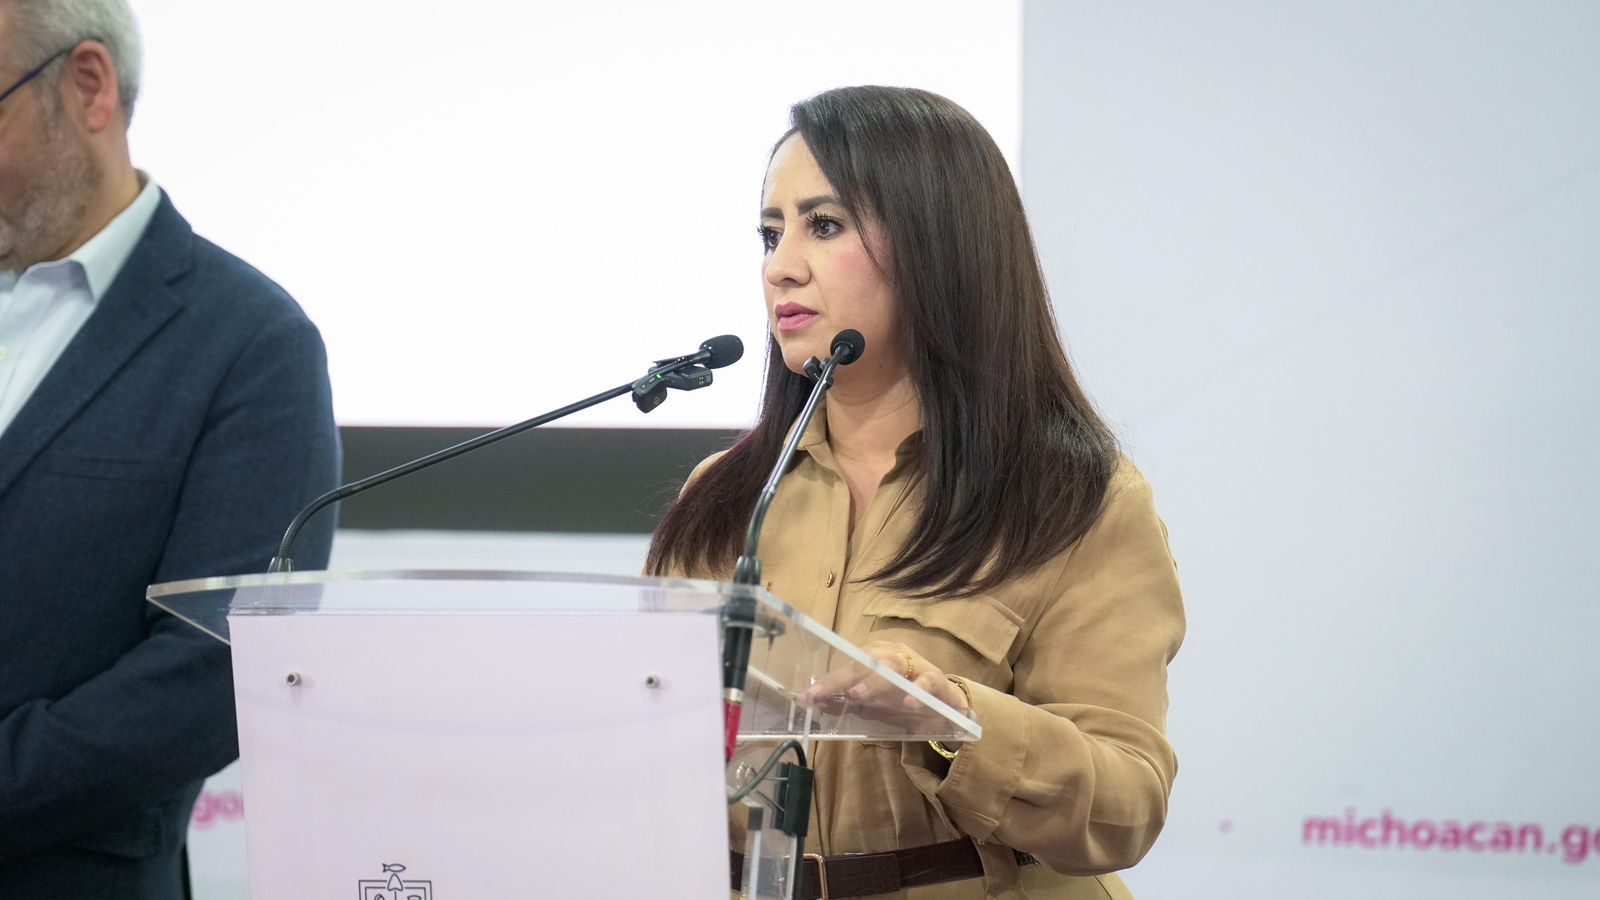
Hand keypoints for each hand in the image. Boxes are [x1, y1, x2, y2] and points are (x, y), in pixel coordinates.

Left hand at [799, 640, 971, 726]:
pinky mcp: (938, 679)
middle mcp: (894, 654)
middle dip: (840, 678)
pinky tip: (907, 703)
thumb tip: (818, 705)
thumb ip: (850, 704)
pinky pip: (927, 681)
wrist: (948, 707)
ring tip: (856, 695)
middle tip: (820, 694)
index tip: (808, 695)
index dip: (828, 679)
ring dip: (874, 681)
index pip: (848, 665)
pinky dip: (917, 691)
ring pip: (893, 665)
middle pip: (865, 661)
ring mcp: (917, 664)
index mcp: (877, 657)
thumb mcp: (875, 706)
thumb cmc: (906, 701)